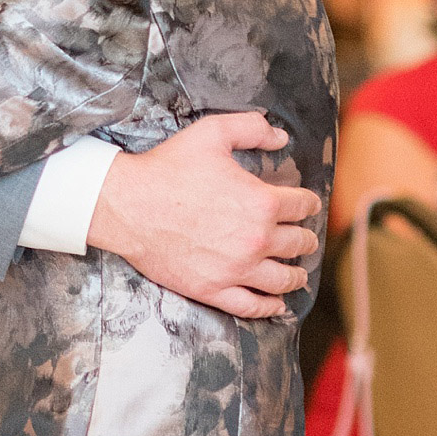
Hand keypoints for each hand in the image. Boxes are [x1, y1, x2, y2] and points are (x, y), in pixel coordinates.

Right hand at [88, 112, 321, 317]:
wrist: (128, 205)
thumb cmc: (167, 168)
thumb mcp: (211, 133)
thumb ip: (252, 128)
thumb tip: (281, 137)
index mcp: (261, 203)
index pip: (302, 206)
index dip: (308, 202)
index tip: (306, 204)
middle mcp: (255, 240)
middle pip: (298, 243)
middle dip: (305, 239)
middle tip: (304, 238)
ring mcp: (235, 269)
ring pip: (282, 279)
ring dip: (296, 275)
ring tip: (298, 273)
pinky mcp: (213, 289)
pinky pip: (252, 306)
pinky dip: (270, 307)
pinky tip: (277, 304)